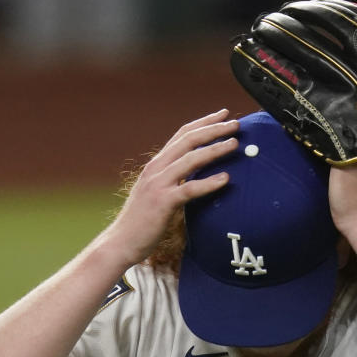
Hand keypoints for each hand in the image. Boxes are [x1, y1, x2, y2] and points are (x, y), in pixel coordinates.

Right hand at [101, 109, 238, 264]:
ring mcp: (158, 184)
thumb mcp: (158, 192)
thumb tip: (196, 173)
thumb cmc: (143, 221)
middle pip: (188, 140)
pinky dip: (208, 182)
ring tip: (235, 144)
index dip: (203, 122)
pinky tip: (226, 179)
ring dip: (215, 149)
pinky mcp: (163, 203)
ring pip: (191, 159)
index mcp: (157, 164)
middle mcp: (156, 169)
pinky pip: (189, 189)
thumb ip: (173, 179)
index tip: (223, 115)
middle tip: (235, 123)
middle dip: (213, 129)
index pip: (182, 135)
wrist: (121, 241)